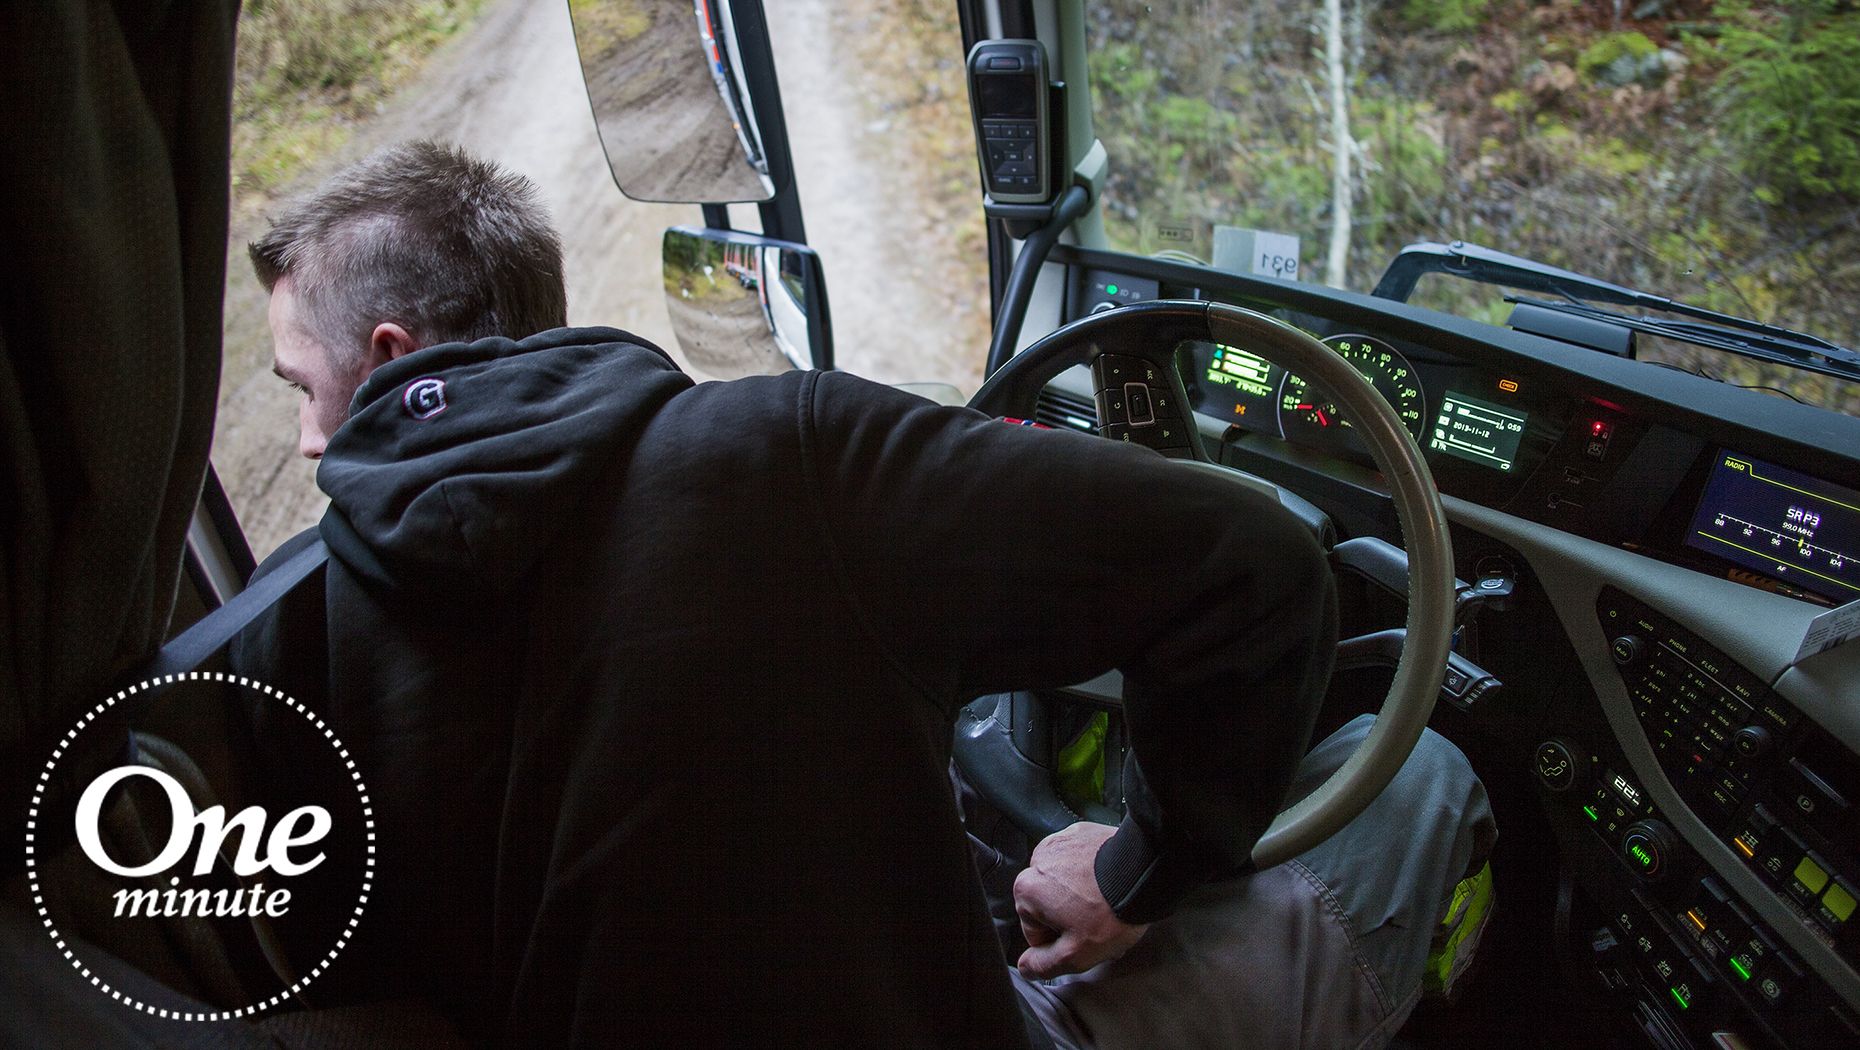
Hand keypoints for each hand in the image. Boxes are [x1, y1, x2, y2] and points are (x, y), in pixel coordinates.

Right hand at [1012, 821, 1148, 978]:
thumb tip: (1025, 967)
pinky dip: (1090, 872)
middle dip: (1070, 917)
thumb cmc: (1111, 913)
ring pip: (1063, 882)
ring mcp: (1059, 842)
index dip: (1061, 942)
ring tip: (1106, 902)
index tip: (1083, 939)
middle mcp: (1037, 861)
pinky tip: (1109, 882)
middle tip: (1099, 923)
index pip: (1035, 931)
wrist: (1144, 872)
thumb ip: (1044, 965)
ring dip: (1079, 894)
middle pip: (1048, 904)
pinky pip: (1079, 860)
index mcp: (1027, 891)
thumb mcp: (1076, 954)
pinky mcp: (1080, 832)